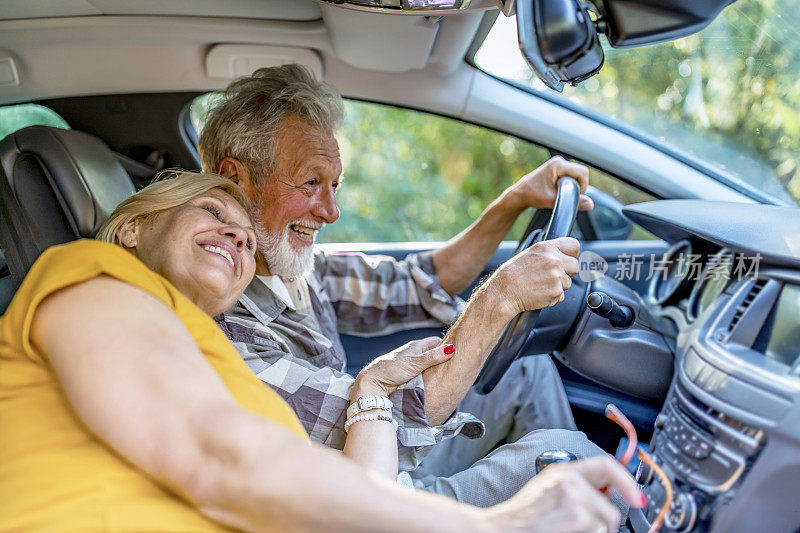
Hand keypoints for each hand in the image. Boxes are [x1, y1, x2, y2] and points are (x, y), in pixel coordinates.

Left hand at [352, 338, 454, 399]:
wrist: (373, 382)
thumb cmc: (391, 369)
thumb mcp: (414, 362)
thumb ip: (433, 357)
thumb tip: (452, 349)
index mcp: (416, 346)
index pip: (436, 342)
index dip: (446, 346)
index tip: (457, 352)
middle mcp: (414, 354)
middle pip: (433, 354)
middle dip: (443, 360)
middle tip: (455, 367)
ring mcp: (411, 365)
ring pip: (428, 366)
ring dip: (435, 371)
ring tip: (448, 377)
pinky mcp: (409, 376)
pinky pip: (423, 375)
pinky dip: (429, 378)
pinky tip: (435, 384)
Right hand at [480, 456, 644, 532]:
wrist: (499, 530)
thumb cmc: (521, 517)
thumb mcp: (547, 489)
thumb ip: (575, 485)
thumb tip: (606, 493)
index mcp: (563, 471)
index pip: (607, 464)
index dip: (626, 482)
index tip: (636, 499)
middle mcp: (570, 481)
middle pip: (610, 507)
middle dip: (604, 524)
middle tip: (583, 529)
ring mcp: (575, 499)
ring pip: (605, 525)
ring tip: (565, 531)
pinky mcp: (580, 518)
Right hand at [489, 237, 580, 316]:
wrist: (503, 292)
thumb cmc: (513, 274)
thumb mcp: (530, 254)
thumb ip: (549, 252)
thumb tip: (565, 255)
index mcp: (547, 247)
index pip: (574, 245)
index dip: (571, 254)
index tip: (568, 259)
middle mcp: (554, 260)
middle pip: (575, 266)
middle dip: (567, 272)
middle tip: (551, 276)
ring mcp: (556, 277)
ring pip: (568, 282)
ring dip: (558, 286)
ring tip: (540, 285)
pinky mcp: (556, 292)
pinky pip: (562, 295)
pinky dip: (553, 296)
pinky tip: (539, 292)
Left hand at [505, 156, 592, 212]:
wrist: (520, 193)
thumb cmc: (532, 195)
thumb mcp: (553, 201)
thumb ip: (573, 202)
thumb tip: (590, 204)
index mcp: (558, 165)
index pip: (583, 172)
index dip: (583, 185)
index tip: (574, 195)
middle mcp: (559, 161)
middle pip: (581, 173)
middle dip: (578, 186)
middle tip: (565, 195)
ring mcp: (558, 164)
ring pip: (576, 174)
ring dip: (573, 185)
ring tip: (560, 192)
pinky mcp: (557, 168)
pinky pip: (571, 175)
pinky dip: (569, 183)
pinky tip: (559, 189)